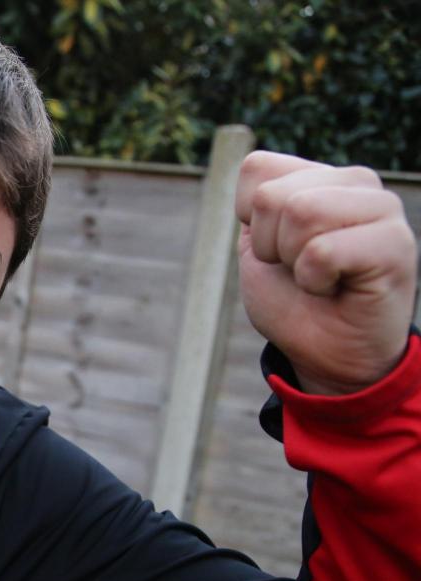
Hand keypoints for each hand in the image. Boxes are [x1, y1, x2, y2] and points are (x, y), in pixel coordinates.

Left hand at [235, 151, 416, 394]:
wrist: (325, 354)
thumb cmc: (293, 301)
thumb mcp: (258, 247)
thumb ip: (256, 201)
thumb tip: (253, 162)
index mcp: (321, 176)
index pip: (256, 169)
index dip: (250, 221)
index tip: (276, 249)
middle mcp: (356, 182)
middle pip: (272, 196)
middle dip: (270, 246)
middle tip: (301, 270)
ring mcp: (382, 208)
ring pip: (299, 212)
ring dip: (294, 262)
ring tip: (320, 277)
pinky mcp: (396, 243)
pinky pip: (322, 250)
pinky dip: (314, 280)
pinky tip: (336, 288)